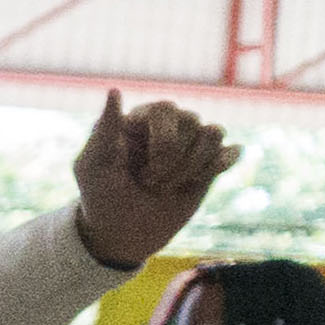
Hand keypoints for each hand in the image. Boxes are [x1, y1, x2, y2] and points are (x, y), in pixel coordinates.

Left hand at [72, 91, 237, 269]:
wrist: (123, 233)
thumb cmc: (102, 197)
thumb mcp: (92, 167)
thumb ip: (103, 130)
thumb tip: (113, 90)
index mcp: (140, 118)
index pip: (165, 109)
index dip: (160, 144)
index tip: (138, 173)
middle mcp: (169, 123)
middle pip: (192, 121)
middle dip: (171, 162)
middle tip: (149, 184)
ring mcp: (192, 140)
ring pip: (213, 134)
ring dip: (190, 168)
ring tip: (165, 187)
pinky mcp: (211, 160)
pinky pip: (232, 150)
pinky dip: (215, 169)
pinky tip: (194, 182)